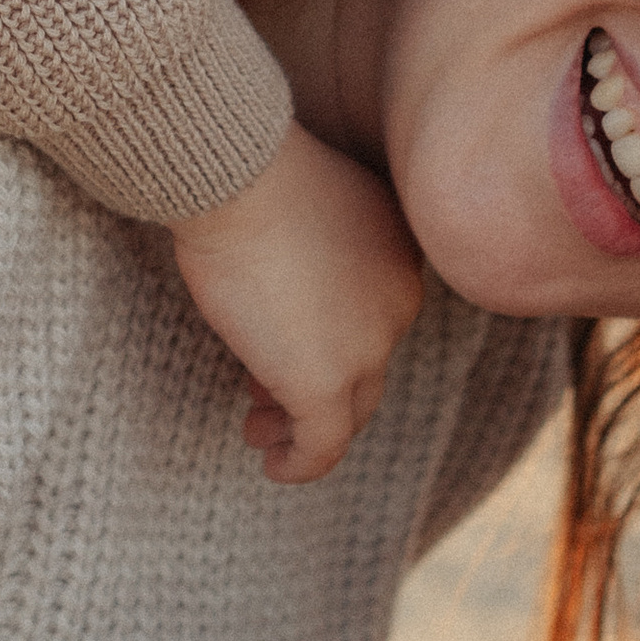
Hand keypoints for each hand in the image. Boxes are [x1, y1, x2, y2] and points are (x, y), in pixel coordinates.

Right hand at [170, 121, 425, 483]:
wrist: (241, 176)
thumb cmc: (254, 174)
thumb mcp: (302, 209)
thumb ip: (309, 249)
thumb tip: (277, 288)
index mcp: (398, 256)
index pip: (371, 318)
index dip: (325, 340)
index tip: (277, 348)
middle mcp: (398, 305)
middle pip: (364, 367)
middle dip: (314, 387)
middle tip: (264, 402)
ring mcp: (368, 348)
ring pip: (348, 409)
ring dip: (302, 426)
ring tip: (259, 431)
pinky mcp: (325, 383)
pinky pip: (323, 444)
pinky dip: (302, 462)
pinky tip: (276, 466)